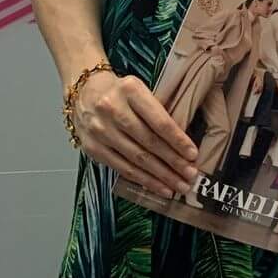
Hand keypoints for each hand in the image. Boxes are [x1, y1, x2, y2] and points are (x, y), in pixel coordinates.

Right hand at [72, 69, 199, 196]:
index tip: (193, 154)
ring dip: (161, 176)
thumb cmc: (121, 93)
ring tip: (179, 185)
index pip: (158, 120)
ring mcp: (100, 131)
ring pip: (136, 159)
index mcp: (130, 90)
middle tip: (191, 175)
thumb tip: (183, 144)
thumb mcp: (139, 91)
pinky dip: (143, 180)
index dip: (177, 140)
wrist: (83, 93)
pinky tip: (160, 187)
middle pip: (148, 142)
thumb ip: (157, 111)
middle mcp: (113, 110)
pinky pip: (122, 168)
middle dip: (173, 162)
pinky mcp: (93, 148)